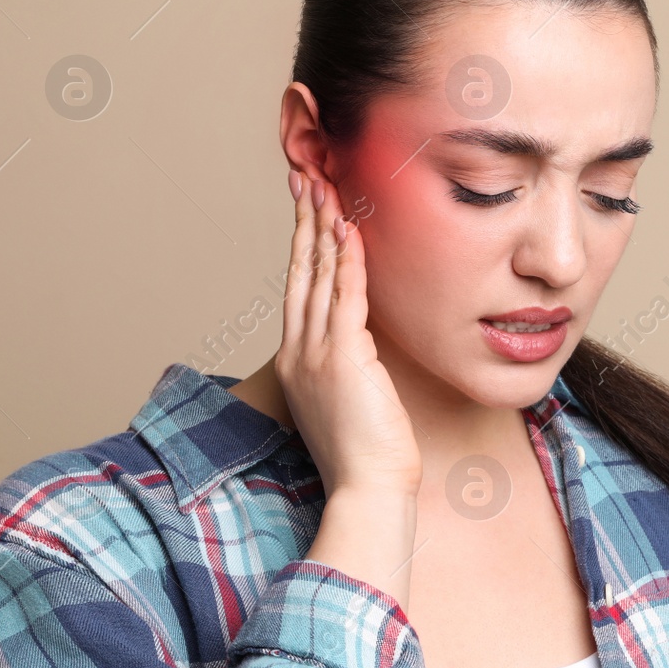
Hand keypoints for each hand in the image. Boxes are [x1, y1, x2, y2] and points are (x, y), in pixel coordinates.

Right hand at [279, 169, 421, 608]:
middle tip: (306, 177)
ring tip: (326, 187)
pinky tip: (349, 228)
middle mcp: (300, 351)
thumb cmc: (368, 454)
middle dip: (304, 222)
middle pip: (300, 271)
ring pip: (318, 276)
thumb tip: (366, 348)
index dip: (304, 245)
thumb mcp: (353, 400)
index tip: (309, 209)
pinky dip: (346, 259)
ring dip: (322, 228)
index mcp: (299, 360)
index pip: (301, 288)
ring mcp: (317, 353)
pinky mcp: (343, 358)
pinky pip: (344, 295)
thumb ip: (352, 367)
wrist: (368, 490)